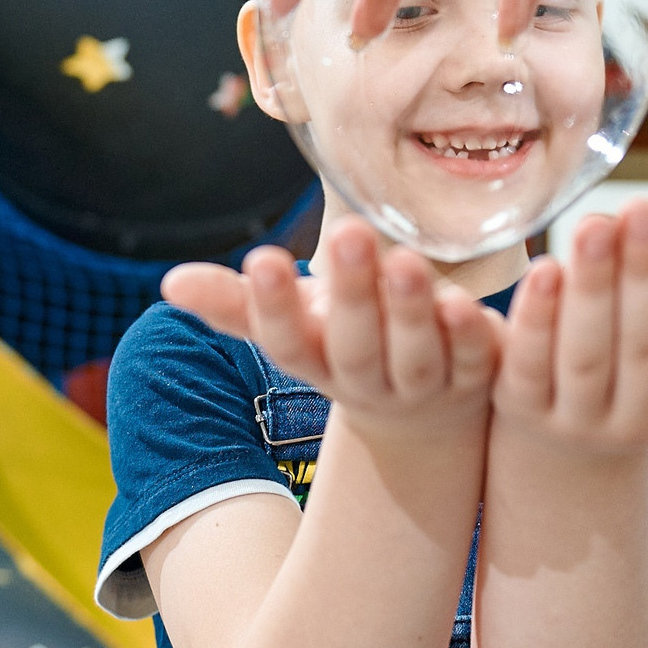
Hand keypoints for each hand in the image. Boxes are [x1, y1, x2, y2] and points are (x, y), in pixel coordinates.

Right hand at [160, 217, 496, 435]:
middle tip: (346, 233)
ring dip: (412, 310)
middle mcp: (367, 380)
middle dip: (351, 294)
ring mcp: (423, 385)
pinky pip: (477, 358)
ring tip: (407, 260)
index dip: (273, 307)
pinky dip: (474, 335)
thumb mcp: (294, 325)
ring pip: (417, 355)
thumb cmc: (342, 342)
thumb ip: (236, 304)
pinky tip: (471, 302)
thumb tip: (171, 283)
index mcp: (316, 359)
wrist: (421, 413)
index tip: (263, 259)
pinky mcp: (477, 377)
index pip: (287, 341)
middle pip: (355, 346)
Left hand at [493, 198, 647, 458]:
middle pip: (639, 349)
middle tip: (644, 207)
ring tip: (596, 223)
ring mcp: (571, 418)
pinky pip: (523, 365)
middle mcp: (633, 420)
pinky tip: (540, 268)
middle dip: (642, 276)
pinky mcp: (516, 406)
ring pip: (582, 355)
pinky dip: (530, 320)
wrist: (568, 439)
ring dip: (590, 288)